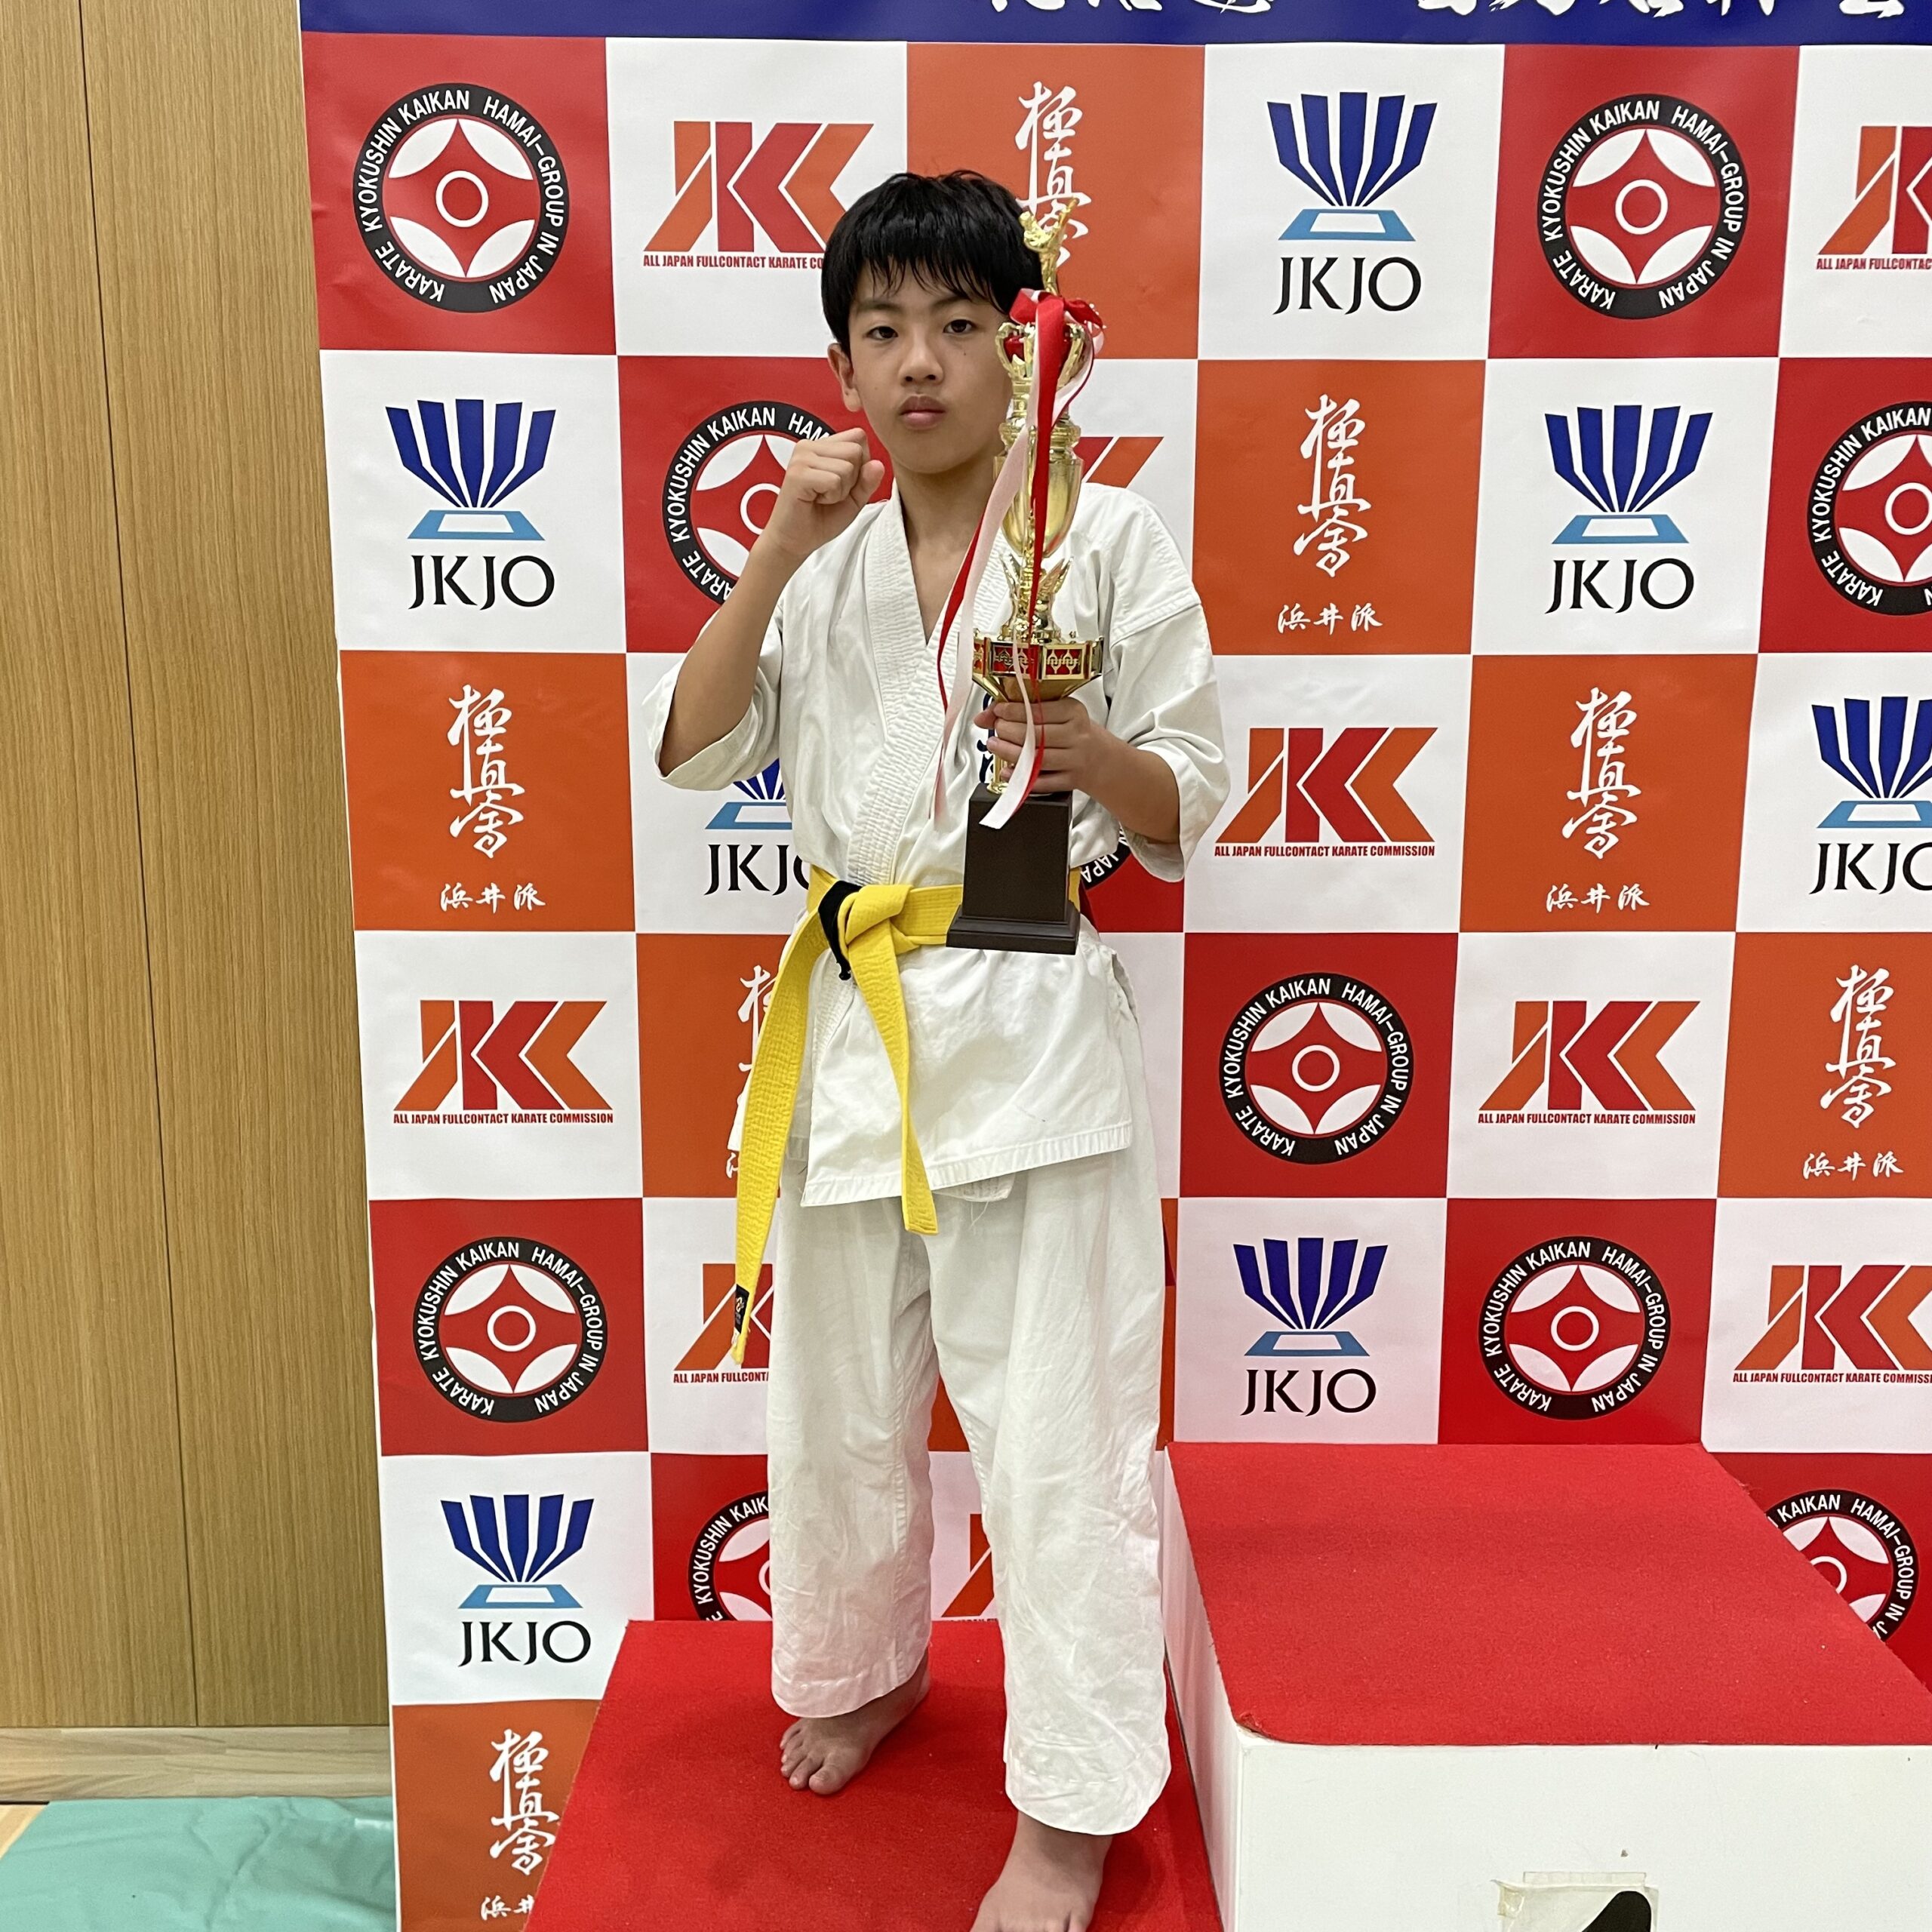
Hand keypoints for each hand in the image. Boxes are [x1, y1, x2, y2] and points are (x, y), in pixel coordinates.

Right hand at [755, 428, 885, 565]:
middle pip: (856, 450)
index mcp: (822, 445)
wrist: (794, 541)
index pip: (859, 437)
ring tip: (822, 497)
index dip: (861, 465)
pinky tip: (815, 500)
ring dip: (841, 490)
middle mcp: (809, 446)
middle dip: (852, 479)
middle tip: (830, 493)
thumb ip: (867, 481)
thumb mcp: (854, 499)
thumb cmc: (821, 518)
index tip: (841, 483)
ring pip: (847, 467)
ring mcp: (802, 457)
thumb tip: (878, 465)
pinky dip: (832, 497)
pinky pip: (834, 480)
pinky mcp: (797, 474)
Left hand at [975, 697, 1111, 794]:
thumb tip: (984, 716)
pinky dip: (1021, 777)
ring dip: (1010, 752)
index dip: (1014, 711)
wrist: (1102, 759)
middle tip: (996, 729)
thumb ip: (1022, 710)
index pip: (1039, 710)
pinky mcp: (1070, 780)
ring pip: (1037, 758)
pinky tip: (1007, 771)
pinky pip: (1043, 781)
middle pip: (1036, 734)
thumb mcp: (1057, 713)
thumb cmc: (1075, 732)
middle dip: (1008, 731)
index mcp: (1073, 712)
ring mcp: (1074, 760)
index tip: (998, 711)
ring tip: (994, 745)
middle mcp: (1076, 736)